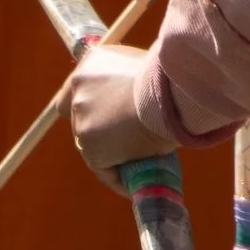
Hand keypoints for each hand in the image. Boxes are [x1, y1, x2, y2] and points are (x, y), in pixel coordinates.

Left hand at [69, 41, 159, 186]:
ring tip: (139, 168)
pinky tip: (133, 186)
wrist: (171, 93)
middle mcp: (79, 89)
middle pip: (82, 121)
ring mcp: (81, 117)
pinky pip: (104, 168)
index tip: (105, 120)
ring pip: (93, 146)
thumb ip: (133, 85)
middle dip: (103, 133)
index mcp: (92, 64)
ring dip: (113, 156)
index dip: (90, 108)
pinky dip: (118, 179)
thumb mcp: (147, 72)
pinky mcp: (89, 144)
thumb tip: (144, 105)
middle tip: (129, 144)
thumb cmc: (173, 81)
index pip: (76, 91)